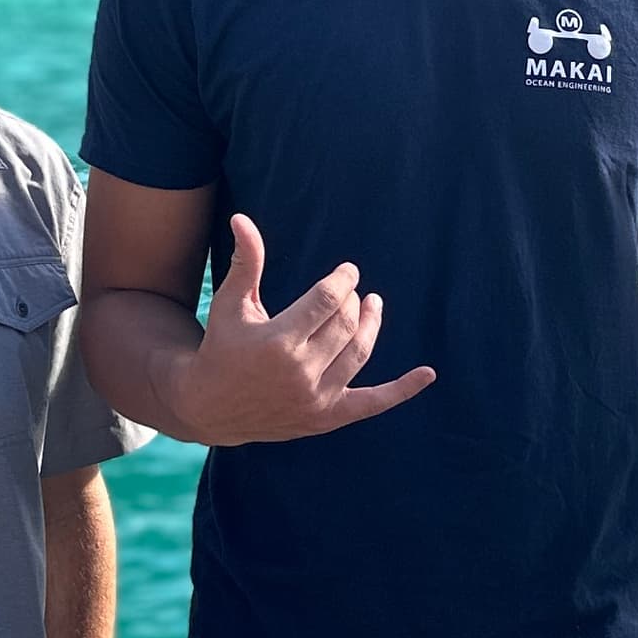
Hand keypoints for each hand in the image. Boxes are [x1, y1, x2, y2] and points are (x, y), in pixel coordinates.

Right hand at [168, 214, 436, 444]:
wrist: (210, 408)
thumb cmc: (221, 348)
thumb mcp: (232, 304)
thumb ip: (247, 262)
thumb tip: (242, 218)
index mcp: (277, 342)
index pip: (328, 301)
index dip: (343, 280)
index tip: (348, 272)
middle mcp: (300, 372)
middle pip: (346, 324)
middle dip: (352, 301)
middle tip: (349, 291)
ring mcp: (316, 399)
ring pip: (360, 353)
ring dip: (371, 325)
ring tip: (374, 305)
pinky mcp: (326, 419)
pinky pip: (372, 403)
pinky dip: (402, 390)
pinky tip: (427, 374)